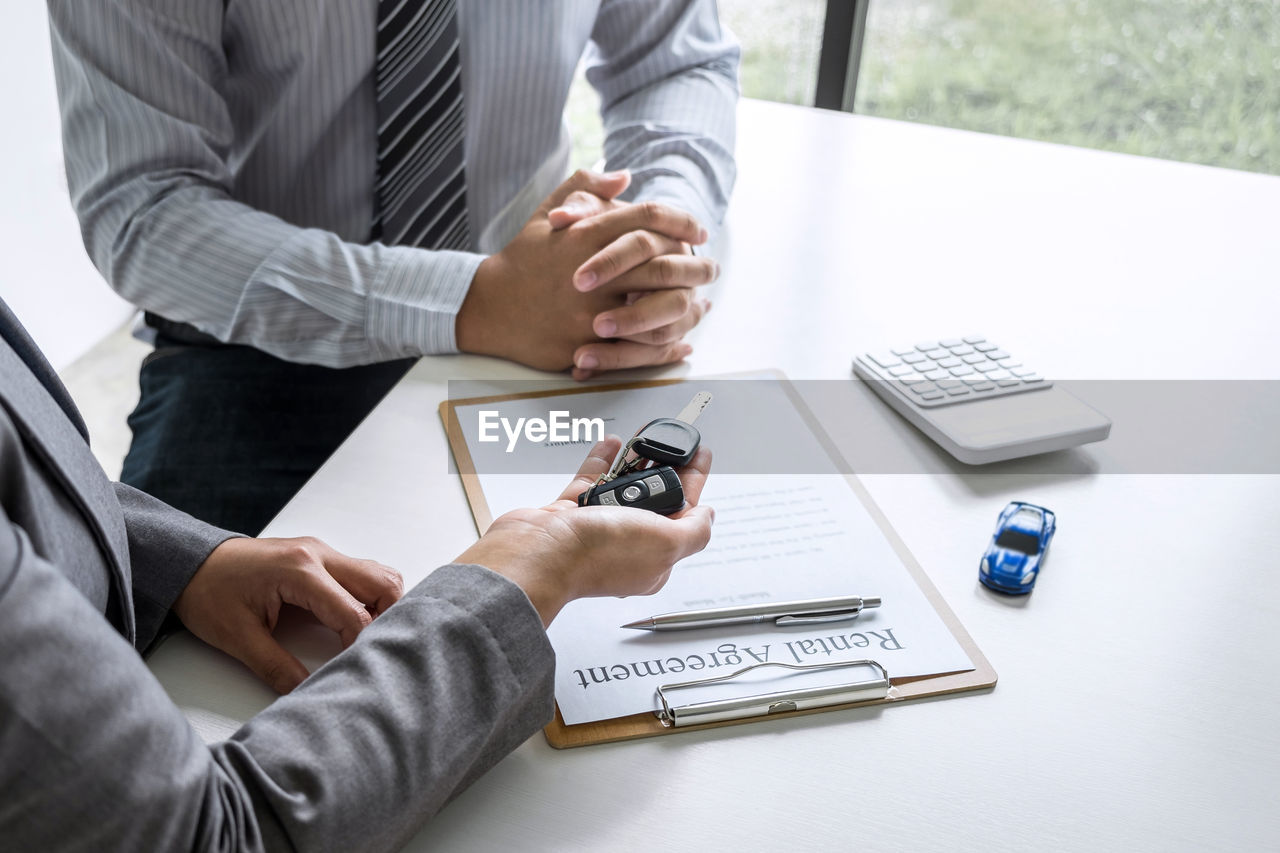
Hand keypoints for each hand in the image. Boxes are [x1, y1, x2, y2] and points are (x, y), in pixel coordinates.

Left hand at [173, 537, 403, 693]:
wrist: (188, 563)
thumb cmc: (208, 593)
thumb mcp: (237, 638)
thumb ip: (276, 667)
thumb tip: (305, 693)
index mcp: (300, 571)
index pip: (354, 612)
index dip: (360, 645)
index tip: (357, 668)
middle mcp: (319, 554)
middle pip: (383, 583)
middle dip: (389, 619)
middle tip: (375, 651)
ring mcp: (322, 552)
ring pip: (378, 574)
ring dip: (383, 606)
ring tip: (368, 638)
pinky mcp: (320, 557)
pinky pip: (362, 573)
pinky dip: (370, 597)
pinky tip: (356, 621)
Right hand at [455, 436, 714, 625]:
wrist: (538, 552)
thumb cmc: (596, 554)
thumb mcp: (665, 543)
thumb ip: (694, 531)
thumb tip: (709, 517)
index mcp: (655, 559)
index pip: (684, 517)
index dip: (695, 484)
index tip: (700, 456)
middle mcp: (626, 545)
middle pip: (655, 499)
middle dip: (666, 468)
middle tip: (675, 441)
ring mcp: (597, 528)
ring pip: (622, 487)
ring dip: (635, 461)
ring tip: (646, 436)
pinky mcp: (569, 514)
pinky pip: (590, 481)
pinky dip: (602, 460)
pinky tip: (612, 444)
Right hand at [456, 170, 716, 373]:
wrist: (488, 308)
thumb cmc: (521, 260)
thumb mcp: (546, 214)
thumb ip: (584, 187)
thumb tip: (625, 177)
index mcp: (585, 236)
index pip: (647, 219)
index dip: (681, 222)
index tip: (699, 231)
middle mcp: (592, 273)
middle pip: (661, 264)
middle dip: (694, 267)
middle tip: (711, 268)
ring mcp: (589, 312)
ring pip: (655, 309)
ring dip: (686, 308)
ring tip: (702, 305)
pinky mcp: (585, 345)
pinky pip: (637, 348)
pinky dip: (665, 347)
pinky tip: (682, 343)